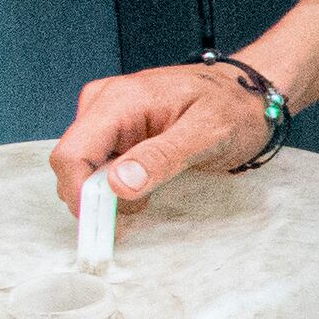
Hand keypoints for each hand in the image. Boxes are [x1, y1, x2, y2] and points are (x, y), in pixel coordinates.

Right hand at [49, 59, 271, 217]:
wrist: (247, 94)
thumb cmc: (233, 108)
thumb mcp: (209, 134)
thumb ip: (163, 157)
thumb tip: (118, 184)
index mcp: (120, 100)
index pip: (71, 154)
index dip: (79, 194)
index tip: (104, 224)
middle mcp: (103, 104)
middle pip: (72, 163)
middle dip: (97, 196)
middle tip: (140, 207)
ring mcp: (106, 117)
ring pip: (84, 168)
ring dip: (109, 192)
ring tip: (152, 189)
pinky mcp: (114, 131)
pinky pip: (98, 166)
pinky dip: (115, 185)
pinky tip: (145, 184)